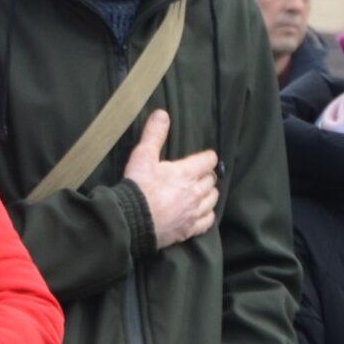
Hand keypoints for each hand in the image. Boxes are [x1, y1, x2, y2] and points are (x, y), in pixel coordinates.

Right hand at [122, 109, 217, 250]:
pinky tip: (201, 212)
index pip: (209, 160)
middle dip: (206, 176)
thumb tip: (162, 114)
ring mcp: (194, 212)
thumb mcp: (142, 156)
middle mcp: (196, 192)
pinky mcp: (189, 229)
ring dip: (209, 194)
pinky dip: (207, 215)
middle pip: (211, 180)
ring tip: (200, 192)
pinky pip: (207, 221)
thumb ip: (154, 134)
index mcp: (187, 172)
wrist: (130, 220)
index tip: (202, 158)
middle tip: (197, 175)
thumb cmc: (137, 187)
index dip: (206, 157)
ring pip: (212, 200)